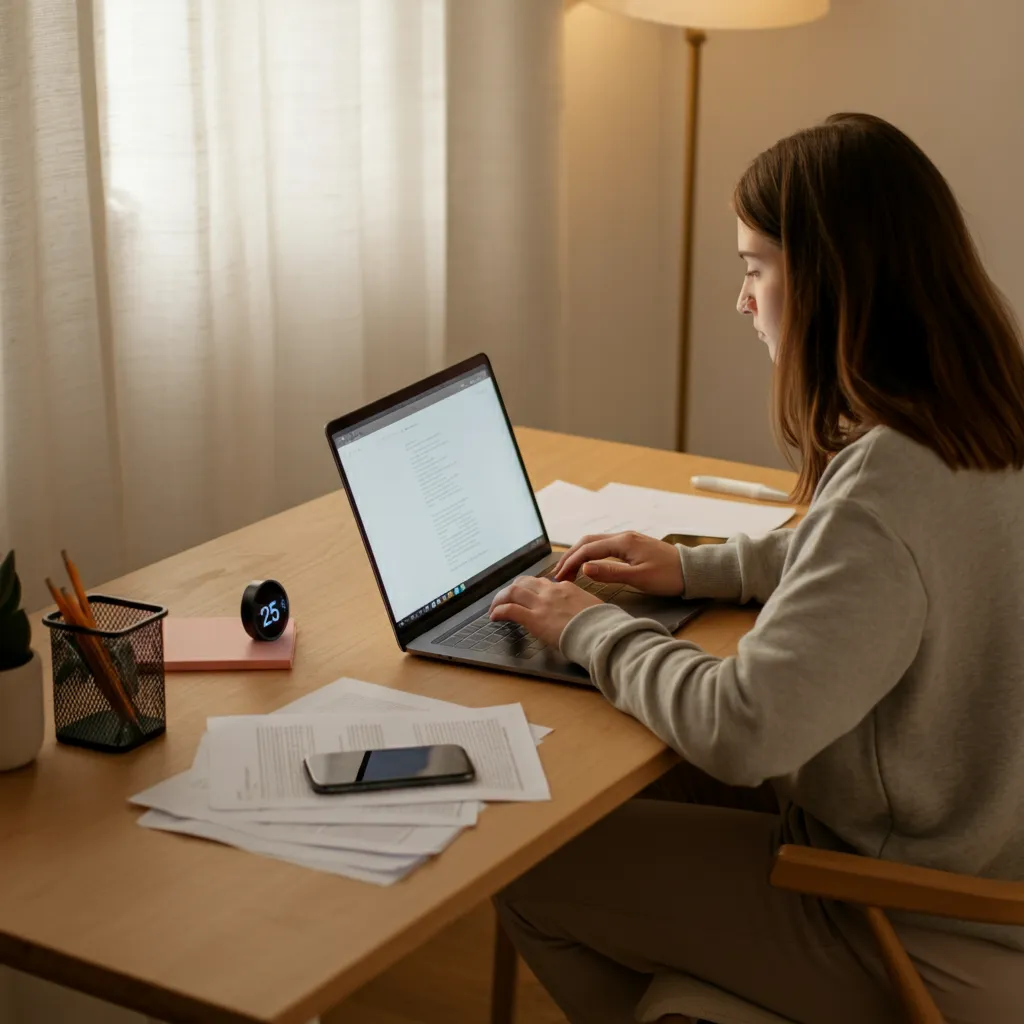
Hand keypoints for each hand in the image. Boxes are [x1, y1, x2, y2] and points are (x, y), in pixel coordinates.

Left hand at [488, 576, 601, 647]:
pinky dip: (499, 611)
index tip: (527, 596)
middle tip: (506, 599)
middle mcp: (551, 591)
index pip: (543, 583)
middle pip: (524, 582)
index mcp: (566, 588)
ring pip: (513, 591)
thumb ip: (581, 605)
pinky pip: (510, 609)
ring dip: (500, 599)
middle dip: (512, 590)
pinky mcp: (534, 618)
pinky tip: (494, 617)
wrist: (601, 632)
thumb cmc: (602, 624)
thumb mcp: (593, 607)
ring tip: (494, 608)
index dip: (531, 589)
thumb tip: (580, 613)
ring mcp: (542, 604)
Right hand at [552, 531, 683, 595]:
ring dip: (578, 554)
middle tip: (558, 573)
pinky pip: (604, 546)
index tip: (558, 576)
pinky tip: (587, 564)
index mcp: (624, 542)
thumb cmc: (669, 576)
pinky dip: (590, 554)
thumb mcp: (639, 578)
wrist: (692, 571)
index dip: (570, 562)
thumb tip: (584, 567)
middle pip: (587, 541)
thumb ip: (610, 572)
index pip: (588, 549)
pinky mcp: (632, 546)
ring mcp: (628, 540)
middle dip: (569, 556)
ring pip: (595, 542)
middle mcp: (623, 537)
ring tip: (567, 570)